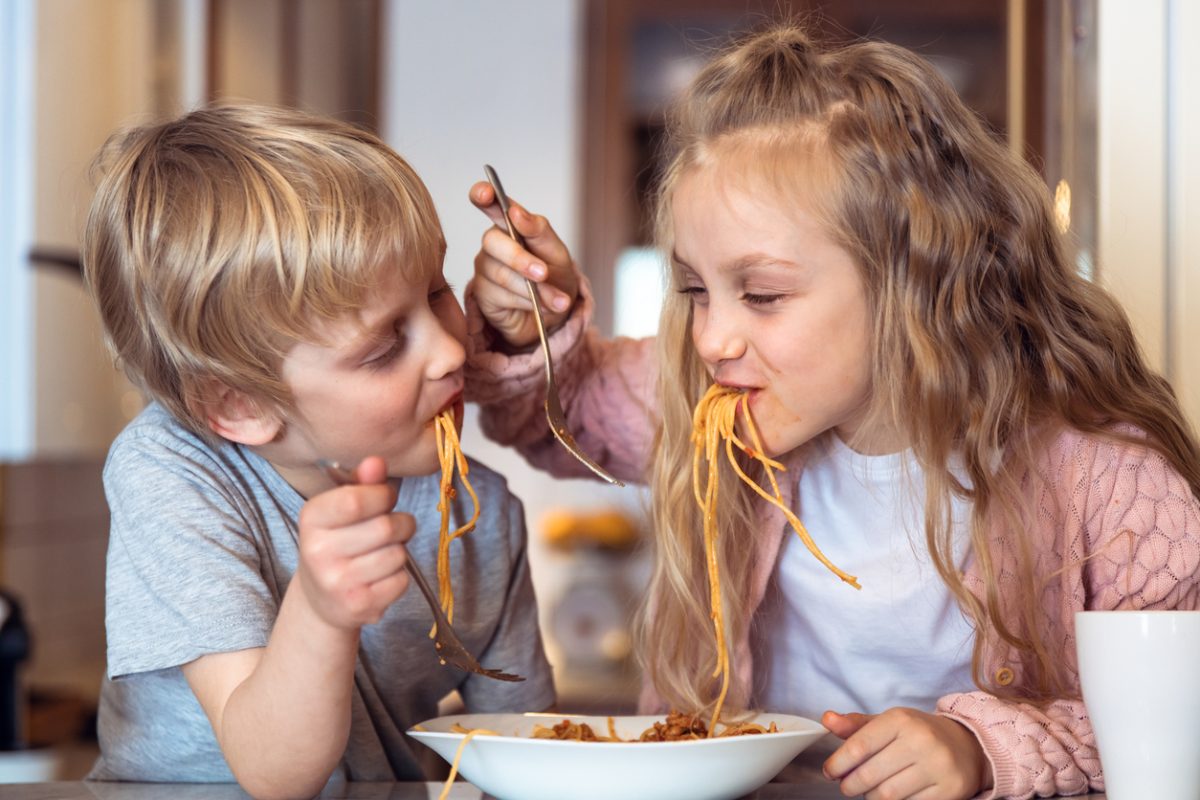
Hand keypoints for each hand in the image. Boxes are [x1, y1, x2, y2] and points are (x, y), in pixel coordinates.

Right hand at [295, 456, 414, 628]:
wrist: (322, 600)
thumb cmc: (339, 542)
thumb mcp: (341, 509)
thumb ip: (361, 483)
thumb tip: (377, 461)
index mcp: (311, 519)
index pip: (355, 499)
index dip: (382, 495)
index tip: (385, 498)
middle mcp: (318, 552)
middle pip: (386, 527)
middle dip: (401, 523)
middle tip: (392, 528)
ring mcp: (337, 582)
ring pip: (398, 554)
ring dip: (399, 551)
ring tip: (381, 553)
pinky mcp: (358, 605)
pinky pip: (401, 581)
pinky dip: (399, 577)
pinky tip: (379, 577)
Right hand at [469, 181, 579, 347]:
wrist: (558, 313)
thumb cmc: (555, 276)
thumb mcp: (556, 252)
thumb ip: (539, 231)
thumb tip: (517, 213)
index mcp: (511, 225)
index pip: (489, 203)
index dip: (483, 195)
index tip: (486, 193)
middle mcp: (493, 245)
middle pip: (493, 241)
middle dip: (520, 259)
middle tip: (543, 273)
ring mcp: (485, 269)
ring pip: (501, 274)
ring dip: (533, 289)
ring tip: (556, 300)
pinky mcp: (483, 295)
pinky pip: (501, 295)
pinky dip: (527, 302)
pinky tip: (540, 307)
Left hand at [821, 708, 992, 799]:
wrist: (967, 745)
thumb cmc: (919, 733)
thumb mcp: (889, 722)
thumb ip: (856, 725)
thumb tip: (826, 719)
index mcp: (901, 720)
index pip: (859, 746)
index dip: (838, 764)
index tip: (830, 772)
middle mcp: (921, 741)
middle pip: (870, 775)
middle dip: (851, 785)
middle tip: (847, 786)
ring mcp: (937, 767)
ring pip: (887, 795)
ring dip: (871, 797)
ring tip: (870, 790)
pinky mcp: (949, 790)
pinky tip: (892, 796)